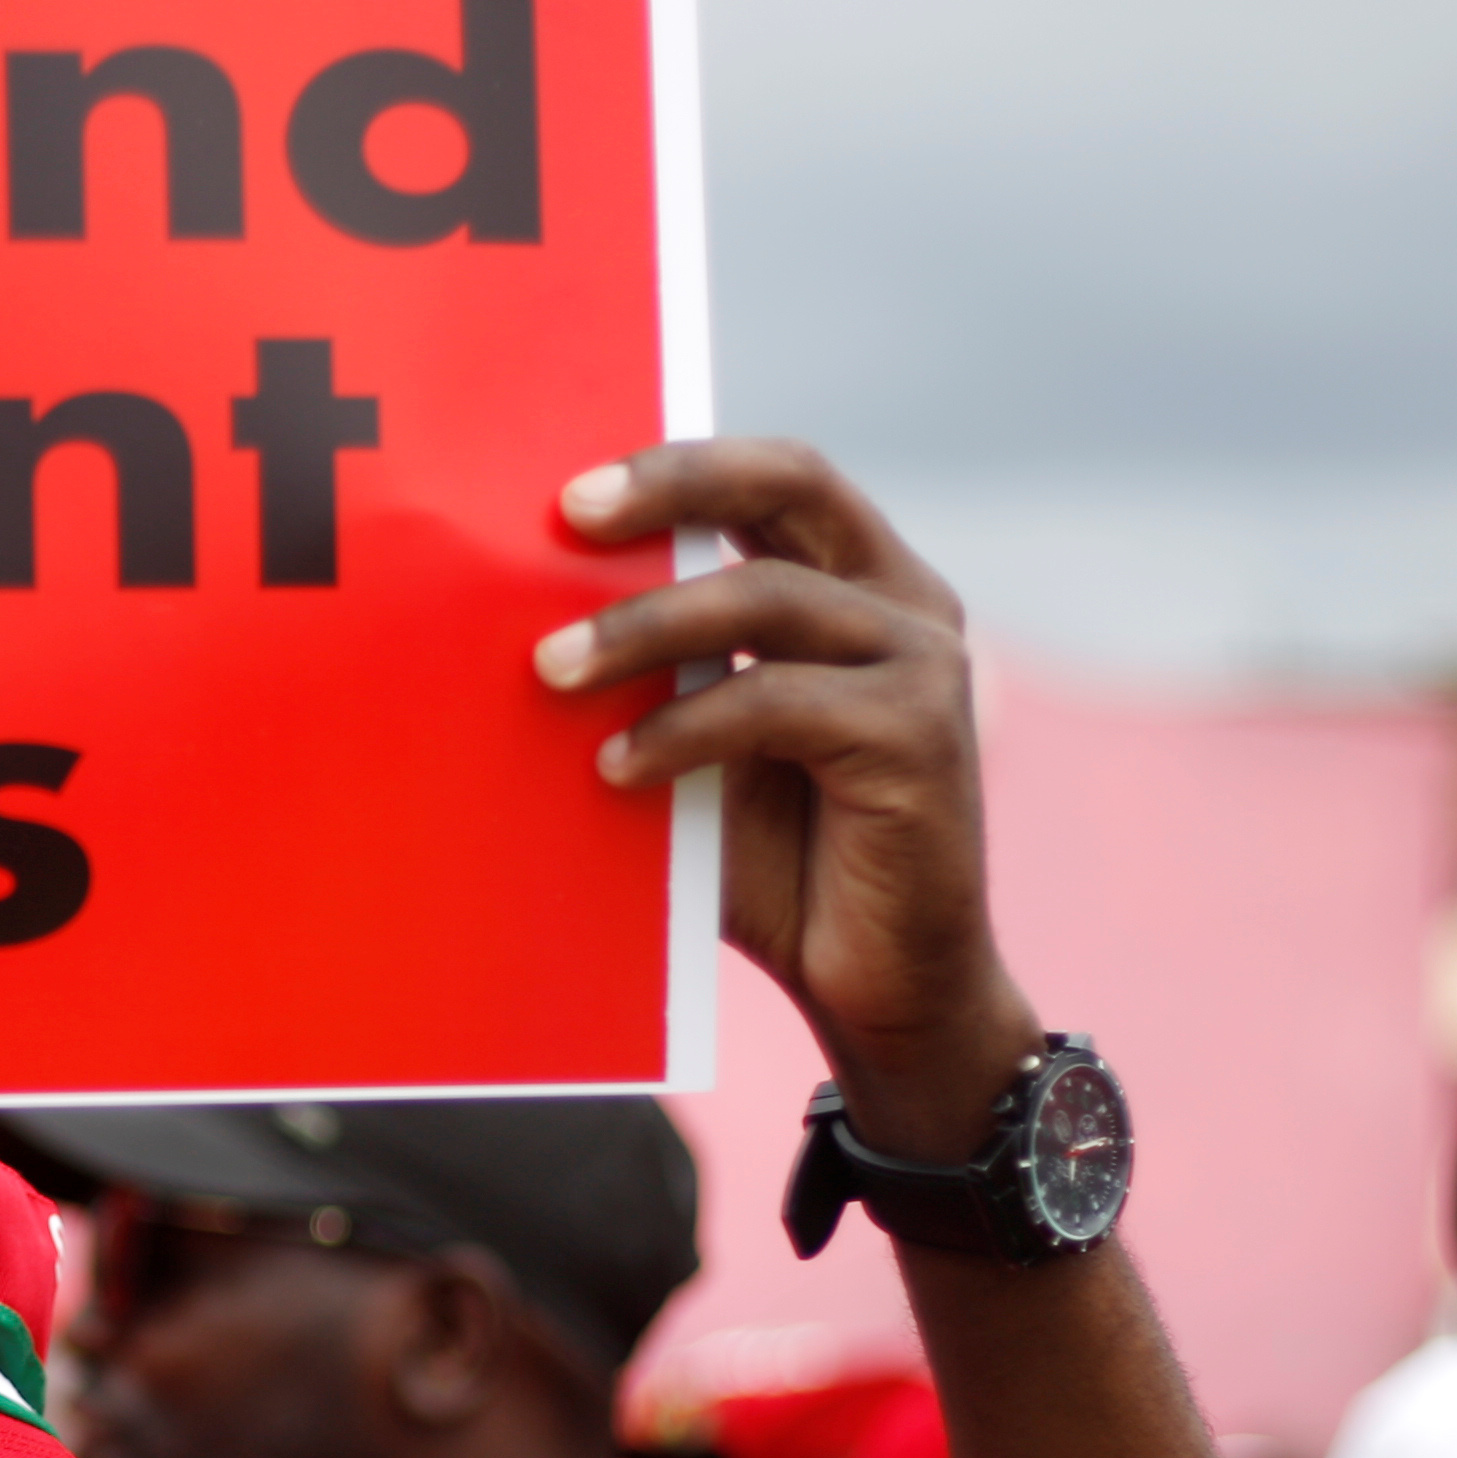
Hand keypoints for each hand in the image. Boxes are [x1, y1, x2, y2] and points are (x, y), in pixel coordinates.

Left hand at [540, 440, 1033, 1157]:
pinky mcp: (918, 738)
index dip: (681, 466)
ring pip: (764, 598)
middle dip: (673, 487)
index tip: (572, 491)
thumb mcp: (709, 751)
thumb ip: (664, 680)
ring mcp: (922, 665)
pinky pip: (773, 702)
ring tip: (552, 672)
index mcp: (860, 587)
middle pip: (791, 487)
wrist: (880, 991)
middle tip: (570, 518)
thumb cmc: (784, 870)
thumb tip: (535, 624)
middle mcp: (906, 605)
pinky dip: (683, 729)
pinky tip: (618, 768)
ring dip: (643, 628)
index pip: (778, 479)